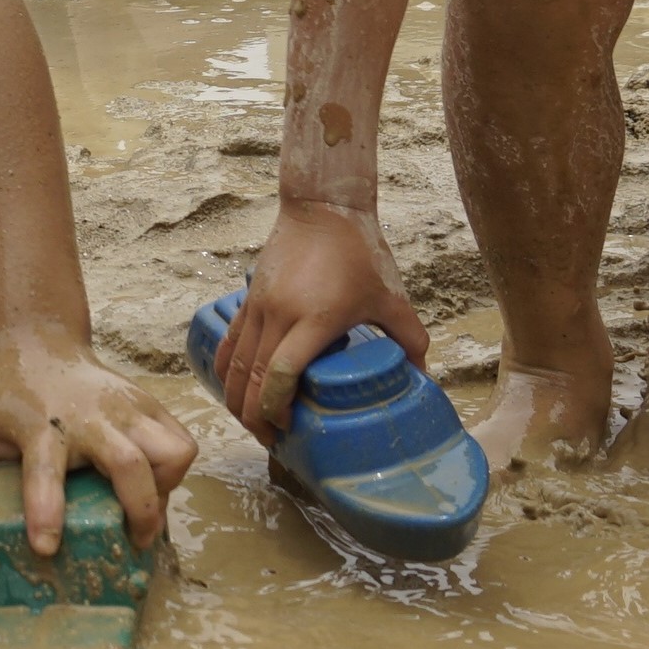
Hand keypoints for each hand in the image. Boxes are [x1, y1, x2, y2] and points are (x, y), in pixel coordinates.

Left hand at [0, 322, 195, 555]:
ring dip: (165, 488)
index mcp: (40, 428)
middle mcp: (90, 418)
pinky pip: (182, 441)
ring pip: (173, 450)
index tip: (45, 549)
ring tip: (146, 506)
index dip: (45, 513)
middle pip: (129, 464)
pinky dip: (175, 469)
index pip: (44, 472)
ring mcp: (126, 408)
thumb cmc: (4, 396)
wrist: (36, 343)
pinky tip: (152, 481)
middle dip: (139, 513)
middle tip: (134, 542)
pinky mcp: (147, 403)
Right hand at [215, 201, 427, 444]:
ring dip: (238, 400)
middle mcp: (279, 316)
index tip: (289, 427)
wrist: (321, 207)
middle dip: (255, 417)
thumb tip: (423, 377)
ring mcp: (259, 307)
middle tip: (272, 440)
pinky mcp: (248, 299)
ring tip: (253, 423)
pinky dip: (226, 372)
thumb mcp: (391, 296)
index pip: (282, 374)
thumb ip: (410, 338)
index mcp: (315, 319)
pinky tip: (233, 390)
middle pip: (252, 378)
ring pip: (235, 365)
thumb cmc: (359, 252)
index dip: (278, 408)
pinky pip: (230, 343)